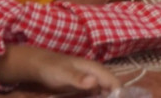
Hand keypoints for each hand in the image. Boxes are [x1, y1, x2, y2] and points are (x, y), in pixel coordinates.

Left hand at [0, 46, 120, 91]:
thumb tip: (94, 81)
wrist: (40, 66)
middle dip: (114, 97)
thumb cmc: (53, 68)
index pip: (115, 83)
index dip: (119, 95)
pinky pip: (98, 95)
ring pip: (106, 93)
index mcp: (96, 70)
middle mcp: (97, 75)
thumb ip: (78, 78)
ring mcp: (92, 81)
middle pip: (112, 89)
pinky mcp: (86, 88)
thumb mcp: (64, 73)